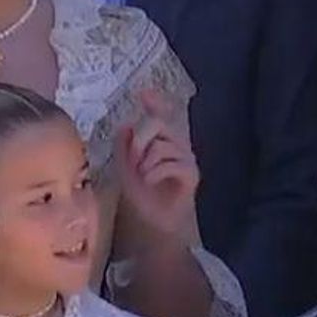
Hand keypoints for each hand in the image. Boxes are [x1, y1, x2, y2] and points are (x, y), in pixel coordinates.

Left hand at [118, 90, 198, 239]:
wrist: (155, 224)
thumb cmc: (142, 196)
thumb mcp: (125, 169)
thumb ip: (124, 147)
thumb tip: (125, 124)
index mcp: (162, 143)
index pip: (161, 117)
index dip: (156, 103)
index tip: (144, 93)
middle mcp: (178, 147)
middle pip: (159, 124)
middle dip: (140, 138)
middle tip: (132, 159)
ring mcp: (187, 160)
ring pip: (162, 146)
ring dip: (145, 162)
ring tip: (142, 176)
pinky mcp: (192, 174)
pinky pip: (171, 163)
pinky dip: (154, 173)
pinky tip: (149, 182)